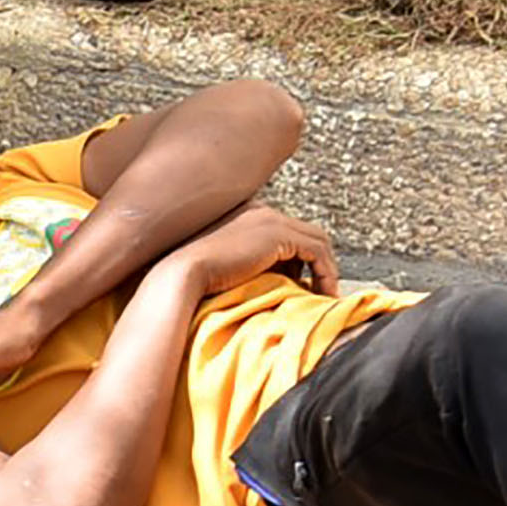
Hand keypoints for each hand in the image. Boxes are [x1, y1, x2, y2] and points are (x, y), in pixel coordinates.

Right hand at [168, 203, 340, 298]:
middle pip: (306, 233)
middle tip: (320, 289)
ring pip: (317, 240)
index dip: (299, 259)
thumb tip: (276, 284)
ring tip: (323, 294)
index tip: (301, 284)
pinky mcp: (278, 234)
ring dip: (326, 268)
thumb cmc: (194, 278)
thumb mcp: (225, 267)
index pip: (286, 232)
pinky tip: (320, 294)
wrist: (180, 274)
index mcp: (245, 214)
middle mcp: (260, 211)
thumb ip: (249, 265)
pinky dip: (325, 273)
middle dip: (318, 262)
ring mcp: (269, 219)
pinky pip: (317, 252)